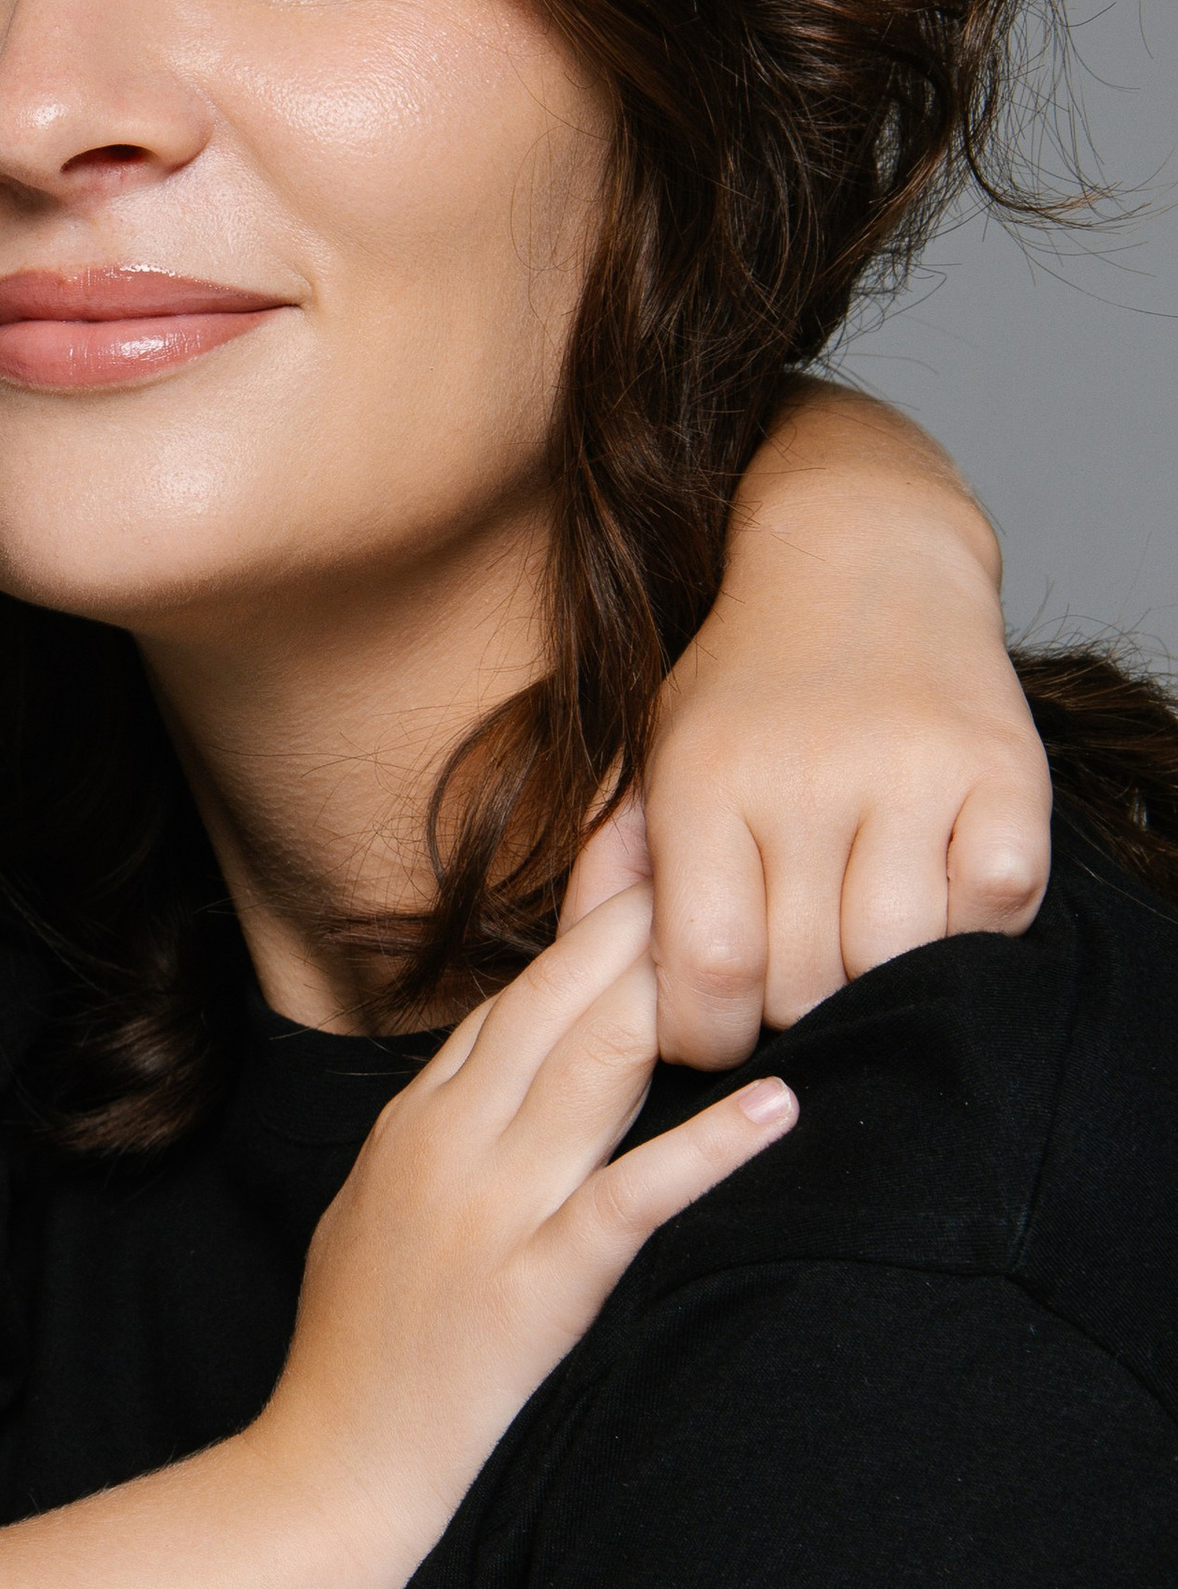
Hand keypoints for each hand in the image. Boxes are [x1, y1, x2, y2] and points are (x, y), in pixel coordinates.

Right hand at [253, 884, 793, 1587]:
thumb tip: (483, 1090)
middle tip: (700, 842)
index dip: (578, 931)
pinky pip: (634, 1200)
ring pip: (589, 1073)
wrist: (323, 1490)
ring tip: (738, 930)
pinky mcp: (536, 1291)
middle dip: (627, 923)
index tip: (633, 863)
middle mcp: (446, 1149)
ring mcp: (489, 1214)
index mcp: (411, 1131)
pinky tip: (775, 1104)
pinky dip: (709, 1147)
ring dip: (665, 994)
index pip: (506, 1004)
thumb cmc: (353, 1371)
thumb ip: (429, 1149)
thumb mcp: (370, 1224)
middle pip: (552, 1008)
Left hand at [610, 382, 1049, 1064]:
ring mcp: (909, 770)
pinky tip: (935, 891)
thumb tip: (585, 981)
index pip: (708, 967)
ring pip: (897, 957)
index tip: (716, 1026)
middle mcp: (804, 774)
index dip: (708, 1034)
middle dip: (791, 1006)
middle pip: (804, 980)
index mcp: (704, 779)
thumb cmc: (748, 685)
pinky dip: (972, 925)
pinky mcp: (1002, 768)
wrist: (862, 554)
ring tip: (857, 936)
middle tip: (792, 969)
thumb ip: (610, 867)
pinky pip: (995, 905)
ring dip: (879, 976)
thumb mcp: (655, 755)